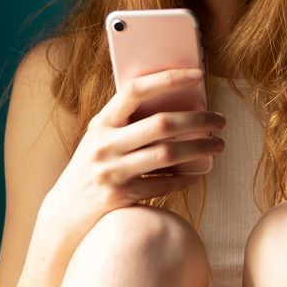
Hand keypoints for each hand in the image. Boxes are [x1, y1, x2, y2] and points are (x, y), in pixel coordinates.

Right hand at [33, 67, 224, 252]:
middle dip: (198, 120)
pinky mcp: (121, 197)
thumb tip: (176, 103)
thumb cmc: (92, 167)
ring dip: (200, 148)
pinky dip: (184, 178)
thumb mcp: (101, 138)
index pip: (135, 90)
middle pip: (162, 124)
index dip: (167, 79)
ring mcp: (112, 171)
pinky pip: (163, 185)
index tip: (197, 74)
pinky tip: (198, 174)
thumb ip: (127, 122)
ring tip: (219, 144)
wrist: (65, 212)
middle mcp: (104, 144)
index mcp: (101, 122)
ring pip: (168, 154)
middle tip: (220, 120)